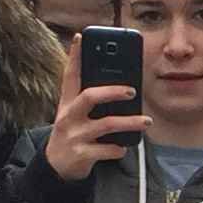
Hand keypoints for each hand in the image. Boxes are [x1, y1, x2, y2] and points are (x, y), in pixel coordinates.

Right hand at [42, 52, 145, 183]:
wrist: (56, 165)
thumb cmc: (73, 132)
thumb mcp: (75, 113)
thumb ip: (91, 98)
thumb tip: (122, 84)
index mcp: (67, 102)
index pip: (69, 75)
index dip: (74, 56)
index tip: (81, 37)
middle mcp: (69, 116)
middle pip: (89, 97)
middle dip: (112, 91)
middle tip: (132, 90)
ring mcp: (74, 135)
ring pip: (105, 124)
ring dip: (129, 122)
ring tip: (146, 121)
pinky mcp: (81, 154)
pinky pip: (105, 149)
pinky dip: (118, 148)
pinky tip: (125, 146)